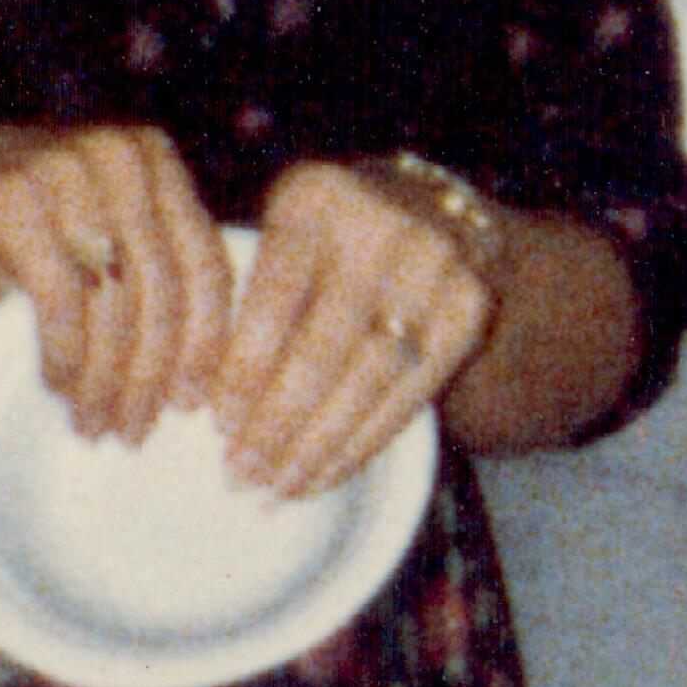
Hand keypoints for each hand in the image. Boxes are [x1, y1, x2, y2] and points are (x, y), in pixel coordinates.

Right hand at [0, 109, 238, 442]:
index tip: (197, 405)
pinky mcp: (12, 198)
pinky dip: (67, 357)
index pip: (207, 263)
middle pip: (165, 290)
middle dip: (154, 375)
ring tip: (97, 426)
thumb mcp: (84, 229)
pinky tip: (61, 391)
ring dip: (108, 379)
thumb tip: (197, 376)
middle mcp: (120, 155)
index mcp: (152, 158)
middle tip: (137, 432)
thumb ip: (141, 269)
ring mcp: (66, 169)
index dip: (209, 343)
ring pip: (116, 301)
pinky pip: (62, 299)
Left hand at [208, 158, 499, 498]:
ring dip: (319, 446)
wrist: (440, 211)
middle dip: (277, 425)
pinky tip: (328, 471)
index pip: (271, 302)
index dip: (242, 373)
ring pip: (368, 380)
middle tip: (242, 478)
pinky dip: (366, 440)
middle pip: (321, 351)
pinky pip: (411, 391)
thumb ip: (253, 298)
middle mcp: (382, 224)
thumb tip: (216, 412)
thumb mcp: (287, 235)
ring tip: (279, 488)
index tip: (217, 429)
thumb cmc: (332, 238)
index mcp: (315, 198)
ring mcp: (436, 267)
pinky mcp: (470, 308)